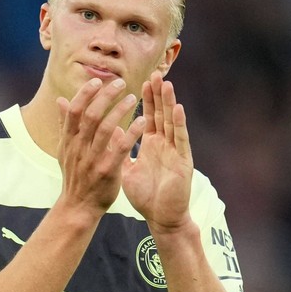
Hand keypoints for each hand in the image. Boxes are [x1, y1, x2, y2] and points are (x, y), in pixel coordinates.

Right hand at [56, 78, 145, 214]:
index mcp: (68, 141)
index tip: (97, 80)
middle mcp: (78, 148)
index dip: (85, 94)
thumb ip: (64, 125)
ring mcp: (92, 159)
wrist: (78, 207)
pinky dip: (131, 132)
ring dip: (120, 110)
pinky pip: (120, 147)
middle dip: (106, 96)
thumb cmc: (75, 177)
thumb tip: (60, 100)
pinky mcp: (107, 170)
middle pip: (91, 115)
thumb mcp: (65, 151)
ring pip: (106, 128)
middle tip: (120, 84)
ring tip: (133, 98)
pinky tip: (142, 121)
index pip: (74, 111)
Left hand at [122, 71, 193, 232]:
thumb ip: (119, 150)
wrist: (161, 218)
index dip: (147, 100)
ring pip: (172, 122)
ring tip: (166, 83)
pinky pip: (180, 140)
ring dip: (169, 103)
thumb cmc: (146, 196)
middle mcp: (165, 145)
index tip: (142, 81)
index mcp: (152, 145)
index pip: (150, 117)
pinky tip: (177, 109)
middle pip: (162, 114)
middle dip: (158, 95)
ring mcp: (175, 151)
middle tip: (155, 73)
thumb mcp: (127, 169)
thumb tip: (108, 132)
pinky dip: (179, 124)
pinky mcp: (183, 162)